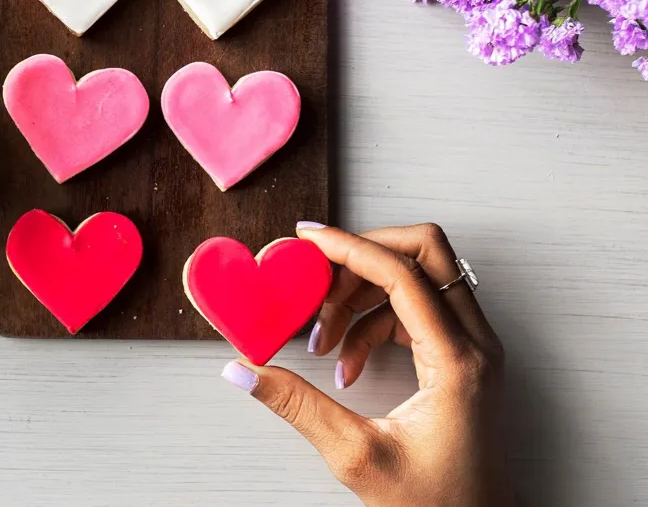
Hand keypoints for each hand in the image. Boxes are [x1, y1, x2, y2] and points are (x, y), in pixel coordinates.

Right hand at [220, 223, 511, 506]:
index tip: (308, 240)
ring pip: (419, 278)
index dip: (349, 248)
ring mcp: (474, 349)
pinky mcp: (463, 359)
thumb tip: (245, 369)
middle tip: (316, 282)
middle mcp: (476, 345)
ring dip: (363, 295)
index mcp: (457, 362)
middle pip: (425, 253)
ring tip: (324, 340)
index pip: (403, 273)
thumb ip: (297, 405)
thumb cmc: (438, 505)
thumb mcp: (356, 456)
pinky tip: (347, 361)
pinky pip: (417, 310)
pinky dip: (376, 320)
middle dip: (363, 257)